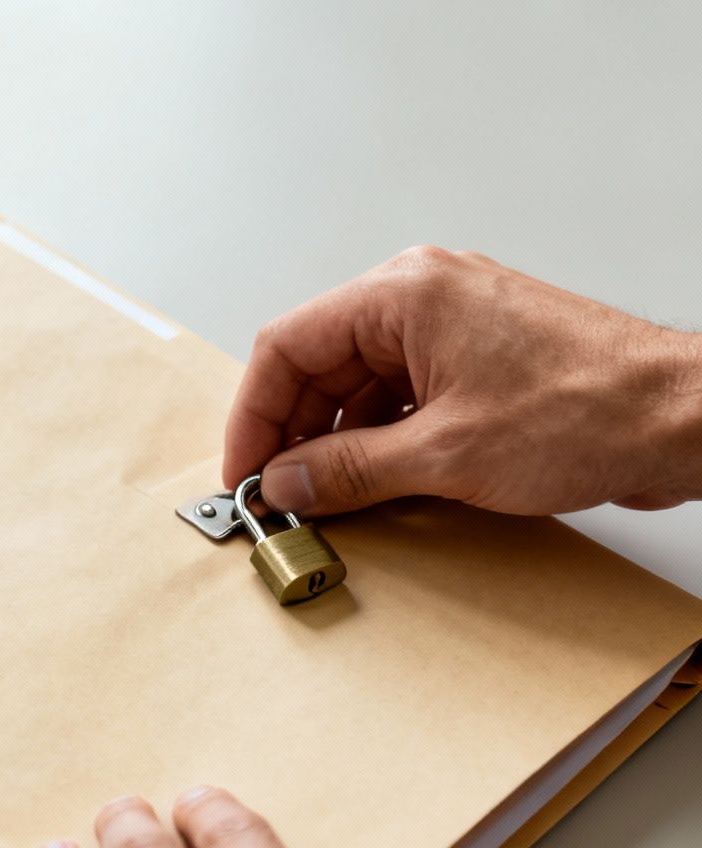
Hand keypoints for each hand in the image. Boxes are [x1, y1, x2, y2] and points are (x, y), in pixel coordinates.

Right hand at [226, 245, 701, 516]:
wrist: (686, 417)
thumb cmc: (593, 409)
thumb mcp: (445, 454)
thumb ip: (349, 469)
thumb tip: (288, 482)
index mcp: (405, 294)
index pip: (289, 346)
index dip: (255, 415)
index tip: (245, 471)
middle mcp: (426, 297)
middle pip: (320, 364)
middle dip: (294, 432)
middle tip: (280, 492)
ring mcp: (456, 327)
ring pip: (361, 383)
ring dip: (339, 441)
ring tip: (329, 496)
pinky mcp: (483, 360)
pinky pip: (404, 395)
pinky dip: (381, 438)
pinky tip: (377, 481)